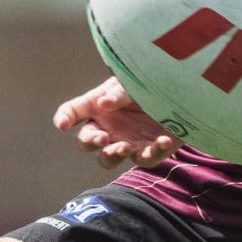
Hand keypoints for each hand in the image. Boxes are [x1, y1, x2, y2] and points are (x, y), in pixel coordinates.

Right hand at [53, 76, 182, 168]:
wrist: (178, 93)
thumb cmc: (147, 85)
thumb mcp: (131, 83)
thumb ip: (118, 94)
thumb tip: (104, 104)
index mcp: (96, 109)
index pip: (72, 113)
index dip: (63, 118)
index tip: (62, 124)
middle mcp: (106, 129)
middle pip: (86, 142)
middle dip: (91, 142)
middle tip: (102, 137)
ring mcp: (126, 143)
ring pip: (108, 159)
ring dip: (113, 154)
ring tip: (124, 146)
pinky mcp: (149, 152)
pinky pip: (147, 159)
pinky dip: (154, 151)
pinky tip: (162, 140)